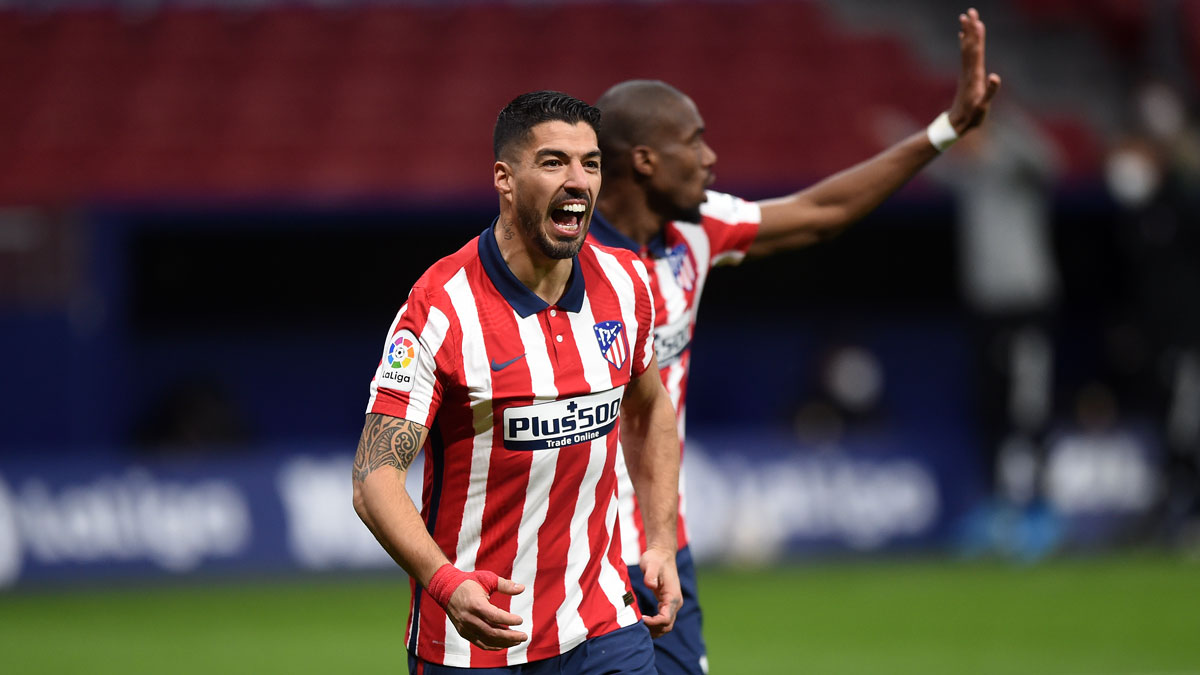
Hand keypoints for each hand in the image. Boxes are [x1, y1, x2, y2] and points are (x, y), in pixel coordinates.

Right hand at [444, 576, 528, 649]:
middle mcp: (469, 618)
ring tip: (518, 640)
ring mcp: (465, 627)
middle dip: (510, 637)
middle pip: (492, 632)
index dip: (509, 620)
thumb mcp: (487, 578)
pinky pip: (480, 643)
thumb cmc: (468, 582)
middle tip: (524, 636)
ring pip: (487, 640)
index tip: (520, 620)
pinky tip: (504, 644)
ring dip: (504, 642)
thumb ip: (505, 585)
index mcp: (475, 604)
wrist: (446, 589)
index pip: (495, 616)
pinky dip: (493, 646)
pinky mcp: (464, 632)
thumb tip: (522, 588)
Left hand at [638, 546, 681, 637]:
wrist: (661, 553)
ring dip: (654, 630)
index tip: (641, 619)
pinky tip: (642, 622)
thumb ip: (650, 574)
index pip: (666, 619)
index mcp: (672, 596)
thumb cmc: (655, 558)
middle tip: (637, 625)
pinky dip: (654, 625)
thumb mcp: (651, 564)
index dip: (653, 623)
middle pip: (667, 626)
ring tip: (638, 627)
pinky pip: (663, 620)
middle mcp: (675, 603)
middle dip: (653, 629)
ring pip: (666, 626)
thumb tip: (650, 585)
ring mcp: (672, 604)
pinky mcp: (666, 603)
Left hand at [947, 8, 1001, 133]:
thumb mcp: (983, 106)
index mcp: (975, 75)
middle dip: (971, 28)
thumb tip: (995, 77)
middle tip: (970, 11)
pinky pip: (966, 56)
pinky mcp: (967, 76)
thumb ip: (990, 91)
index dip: (977, 37)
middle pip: (970, 45)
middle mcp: (969, 71)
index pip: (976, 51)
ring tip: (966, 18)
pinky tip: (963, 37)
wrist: (957, 124)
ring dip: (967, 33)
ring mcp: (967, 73)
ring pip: (967, 48)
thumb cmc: (973, 116)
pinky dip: (965, 44)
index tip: (977, 21)